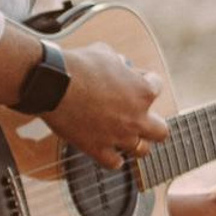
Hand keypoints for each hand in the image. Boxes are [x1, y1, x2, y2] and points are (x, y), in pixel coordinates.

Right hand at [46, 43, 167, 168]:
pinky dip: (112, 158)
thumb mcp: (105, 53)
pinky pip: (114, 163)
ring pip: (142, 150)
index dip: (146, 81)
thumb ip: (118, 62)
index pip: (157, 87)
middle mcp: (136, 118)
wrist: (53, 83)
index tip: (134, 80)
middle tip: (139, 118)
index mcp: (143, 91)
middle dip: (153, 124)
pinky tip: (107, 150)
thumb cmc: (78, 65)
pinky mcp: (99, 150)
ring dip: (136, 143)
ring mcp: (119, 137)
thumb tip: (119, 64)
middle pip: (161, 131)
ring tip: (125, 136)